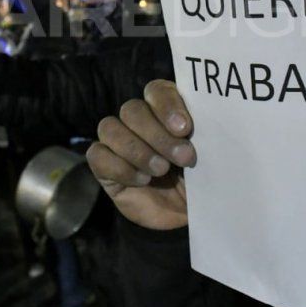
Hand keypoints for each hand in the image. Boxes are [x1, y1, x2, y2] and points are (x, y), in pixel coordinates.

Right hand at [87, 79, 195, 229]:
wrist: (187, 215)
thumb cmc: (198, 178)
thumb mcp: (207, 156)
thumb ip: (201, 135)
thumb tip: (191, 126)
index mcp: (164, 108)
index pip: (156, 91)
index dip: (167, 106)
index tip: (184, 128)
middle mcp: (137, 119)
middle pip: (132, 110)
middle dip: (158, 136)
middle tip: (183, 157)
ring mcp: (117, 141)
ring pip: (110, 128)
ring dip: (137, 150)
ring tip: (161, 170)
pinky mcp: (103, 164)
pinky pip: (97, 155)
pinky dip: (120, 167)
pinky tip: (142, 180)